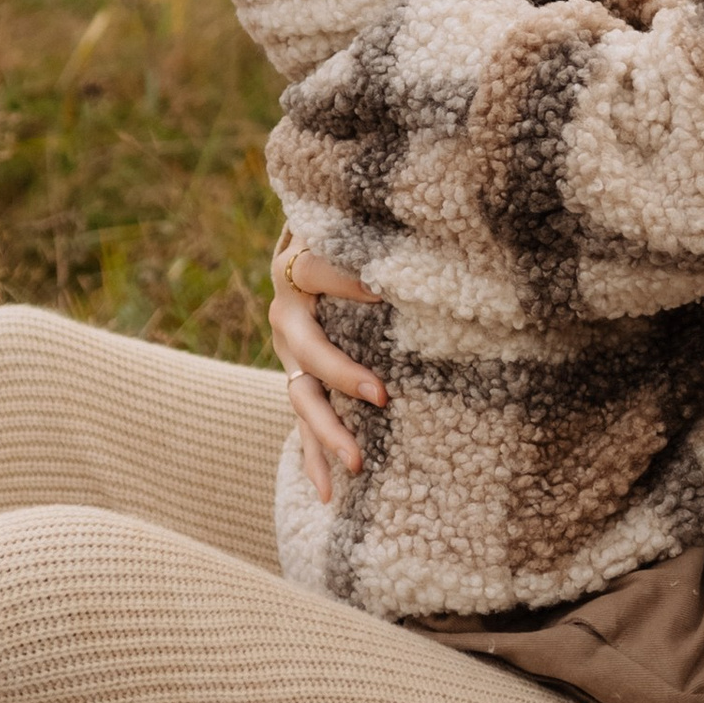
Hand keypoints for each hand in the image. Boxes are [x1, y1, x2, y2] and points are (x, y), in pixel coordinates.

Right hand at [269, 235, 383, 503]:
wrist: (304, 250)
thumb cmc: (343, 229)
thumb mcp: (348, 218)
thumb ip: (368, 216)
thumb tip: (417, 209)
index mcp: (295, 267)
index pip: (310, 268)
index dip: (341, 278)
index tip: (381, 290)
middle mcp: (286, 313)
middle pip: (306, 347)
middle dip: (341, 373)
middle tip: (382, 395)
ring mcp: (287, 353)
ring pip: (301, 396)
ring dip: (327, 431)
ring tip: (356, 464)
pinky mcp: (297, 380)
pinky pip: (300, 424)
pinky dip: (313, 457)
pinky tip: (329, 493)